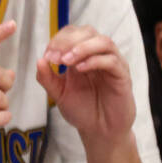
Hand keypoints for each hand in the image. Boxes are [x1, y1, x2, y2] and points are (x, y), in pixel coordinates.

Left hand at [36, 24, 135, 140]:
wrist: (99, 130)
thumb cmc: (81, 109)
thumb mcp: (58, 93)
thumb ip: (47, 78)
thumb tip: (39, 60)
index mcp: (81, 56)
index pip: (72, 33)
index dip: (58, 40)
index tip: (47, 56)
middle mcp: (97, 56)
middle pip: (88, 32)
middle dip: (68, 41)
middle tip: (55, 58)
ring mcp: (111, 64)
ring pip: (103, 42)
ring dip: (82, 48)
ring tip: (66, 61)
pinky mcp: (122, 76)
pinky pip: (112, 61)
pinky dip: (95, 61)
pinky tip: (80, 69)